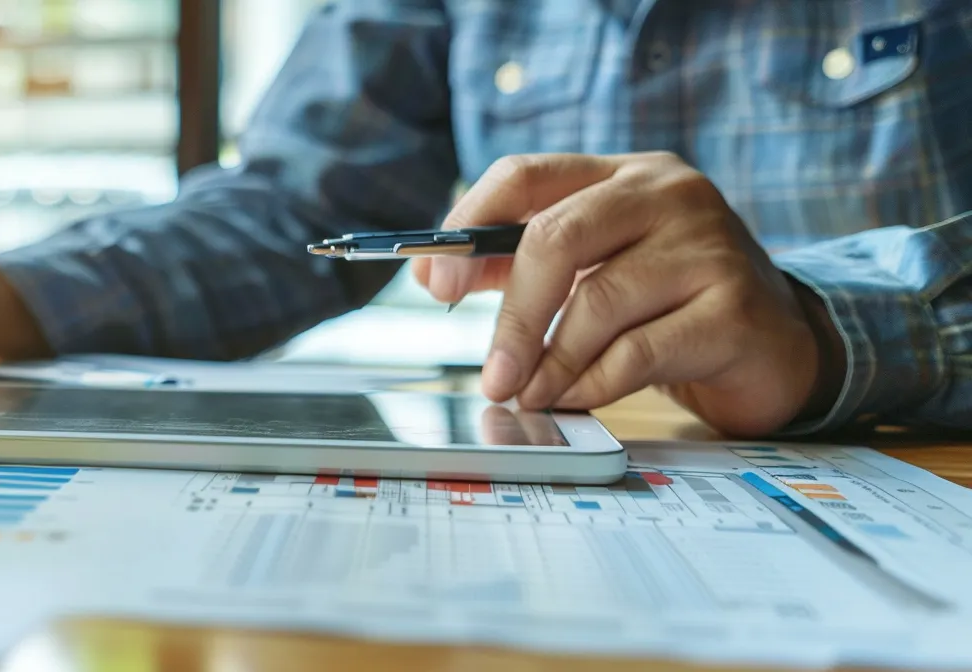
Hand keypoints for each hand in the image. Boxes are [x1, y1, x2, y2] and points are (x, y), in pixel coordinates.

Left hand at [411, 152, 844, 435]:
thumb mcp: (598, 266)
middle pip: (555, 237)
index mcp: (625, 174)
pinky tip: (575, 398)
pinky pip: (638, 351)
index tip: (435, 280)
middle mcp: (671, 194)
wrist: (779, 346)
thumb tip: (440, 274)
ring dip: (548, 362)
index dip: (467, 225)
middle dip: (510, 315)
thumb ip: (522, 264)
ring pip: (595, 302)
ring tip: (529, 394)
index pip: (525, 174)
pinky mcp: (736, 310)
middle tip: (490, 373)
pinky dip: (592, 383)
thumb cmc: (672, 303)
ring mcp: (710, 247)